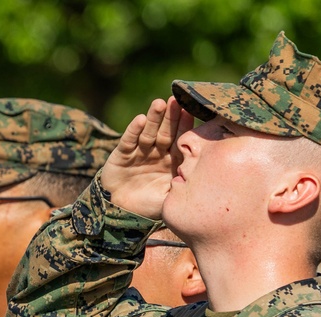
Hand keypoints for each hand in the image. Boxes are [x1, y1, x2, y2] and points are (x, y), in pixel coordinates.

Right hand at [99, 96, 192, 219]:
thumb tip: (200, 178)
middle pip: (166, 132)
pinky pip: (129, 140)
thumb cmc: (148, 206)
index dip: (185, 126)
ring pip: (149, 132)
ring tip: (159, 104)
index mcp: (172, 161)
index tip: (191, 111)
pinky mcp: (123, 153)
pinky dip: (134, 130)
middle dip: (171, 117)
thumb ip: (182, 187)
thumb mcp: (170, 199)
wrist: (121, 212)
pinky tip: (140, 120)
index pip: (181, 140)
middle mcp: (157, 152)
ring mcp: (140, 151)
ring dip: (154, 118)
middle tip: (177, 100)